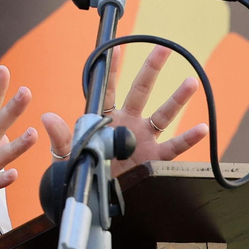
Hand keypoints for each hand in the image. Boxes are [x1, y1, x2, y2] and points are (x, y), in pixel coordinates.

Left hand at [37, 46, 208, 178]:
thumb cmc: (81, 171)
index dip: (113, 70)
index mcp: (106, 119)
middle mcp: (128, 124)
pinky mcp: (153, 160)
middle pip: (141, 91)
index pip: (109, 90)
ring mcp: (143, 140)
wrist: (94, 200)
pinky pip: (174, 148)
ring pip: (163, 115)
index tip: (117, 48)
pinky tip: (202, 128)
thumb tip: (46, 117)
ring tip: (191, 81)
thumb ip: (61, 137)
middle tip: (163, 48)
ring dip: (177, 99)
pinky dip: (188, 139)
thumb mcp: (68, 155)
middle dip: (151, 70)